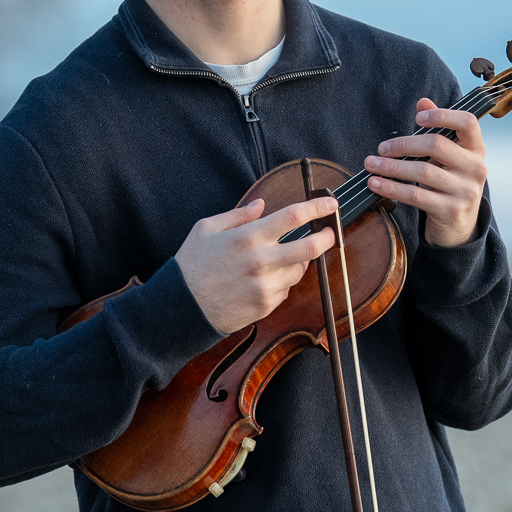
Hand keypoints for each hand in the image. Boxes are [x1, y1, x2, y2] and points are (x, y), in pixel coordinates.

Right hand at [175, 196, 337, 334]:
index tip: (329, 203)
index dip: (317, 207)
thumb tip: (261, 205)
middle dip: (327, 237)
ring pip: (300, 270)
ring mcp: (266, 286)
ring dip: (300, 261)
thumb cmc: (191, 265)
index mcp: (248, 237)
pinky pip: (286, 289)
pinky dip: (283, 280)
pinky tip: (266, 277)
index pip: (294, 217)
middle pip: (310, 247)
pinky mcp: (266, 306)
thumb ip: (238, 215)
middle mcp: (261, 261)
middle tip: (330, 232)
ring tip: (285, 256)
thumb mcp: (207, 229)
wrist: (182, 307)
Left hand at [364, 98, 486, 247]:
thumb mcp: (448, 155)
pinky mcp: (450, 210)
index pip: (467, 123)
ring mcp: (465, 190)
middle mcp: (476, 168)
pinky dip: (392, 188)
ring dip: (392, 167)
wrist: (460, 224)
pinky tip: (376, 183)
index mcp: (476, 148)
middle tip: (382, 148)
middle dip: (404, 145)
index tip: (417, 119)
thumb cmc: (450, 181)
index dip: (442, 115)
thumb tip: (423, 102)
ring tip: (371, 164)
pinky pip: (416, 196)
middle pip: (437, 145)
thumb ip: (438, 128)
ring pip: (423, 172)